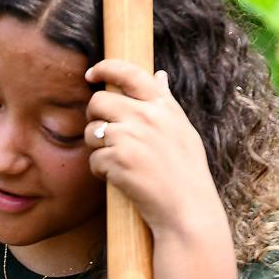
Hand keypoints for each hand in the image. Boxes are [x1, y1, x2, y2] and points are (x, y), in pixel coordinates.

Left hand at [83, 59, 223, 239]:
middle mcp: (146, 116)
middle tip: (102, 132)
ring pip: (91, 131)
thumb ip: (166, 102)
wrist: (187, 210)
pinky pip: (93, 159)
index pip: (129, 73)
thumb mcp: (182, 131)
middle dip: (94, 116)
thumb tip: (159, 76)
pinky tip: (118, 178)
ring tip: (115, 161)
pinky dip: (100, 171)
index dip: (105, 68)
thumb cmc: (187, 173)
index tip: (92, 74)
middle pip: (98, 101)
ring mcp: (130, 138)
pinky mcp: (117, 161)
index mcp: (163, 106)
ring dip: (96, 146)